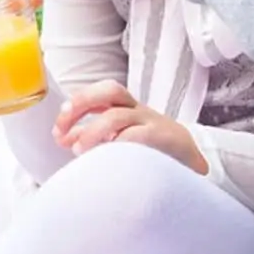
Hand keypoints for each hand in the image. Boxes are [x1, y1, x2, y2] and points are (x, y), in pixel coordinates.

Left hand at [53, 80, 209, 174]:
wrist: (194, 163)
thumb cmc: (153, 151)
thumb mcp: (122, 140)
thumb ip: (95, 137)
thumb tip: (66, 139)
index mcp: (128, 108)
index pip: (101, 94)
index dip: (76, 106)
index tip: (58, 131)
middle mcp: (139, 110)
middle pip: (110, 91)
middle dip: (82, 104)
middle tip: (63, 129)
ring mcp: (153, 122)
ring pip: (119, 115)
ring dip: (94, 131)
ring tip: (79, 150)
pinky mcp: (166, 139)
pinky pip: (140, 136)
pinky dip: (120, 144)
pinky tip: (108, 158)